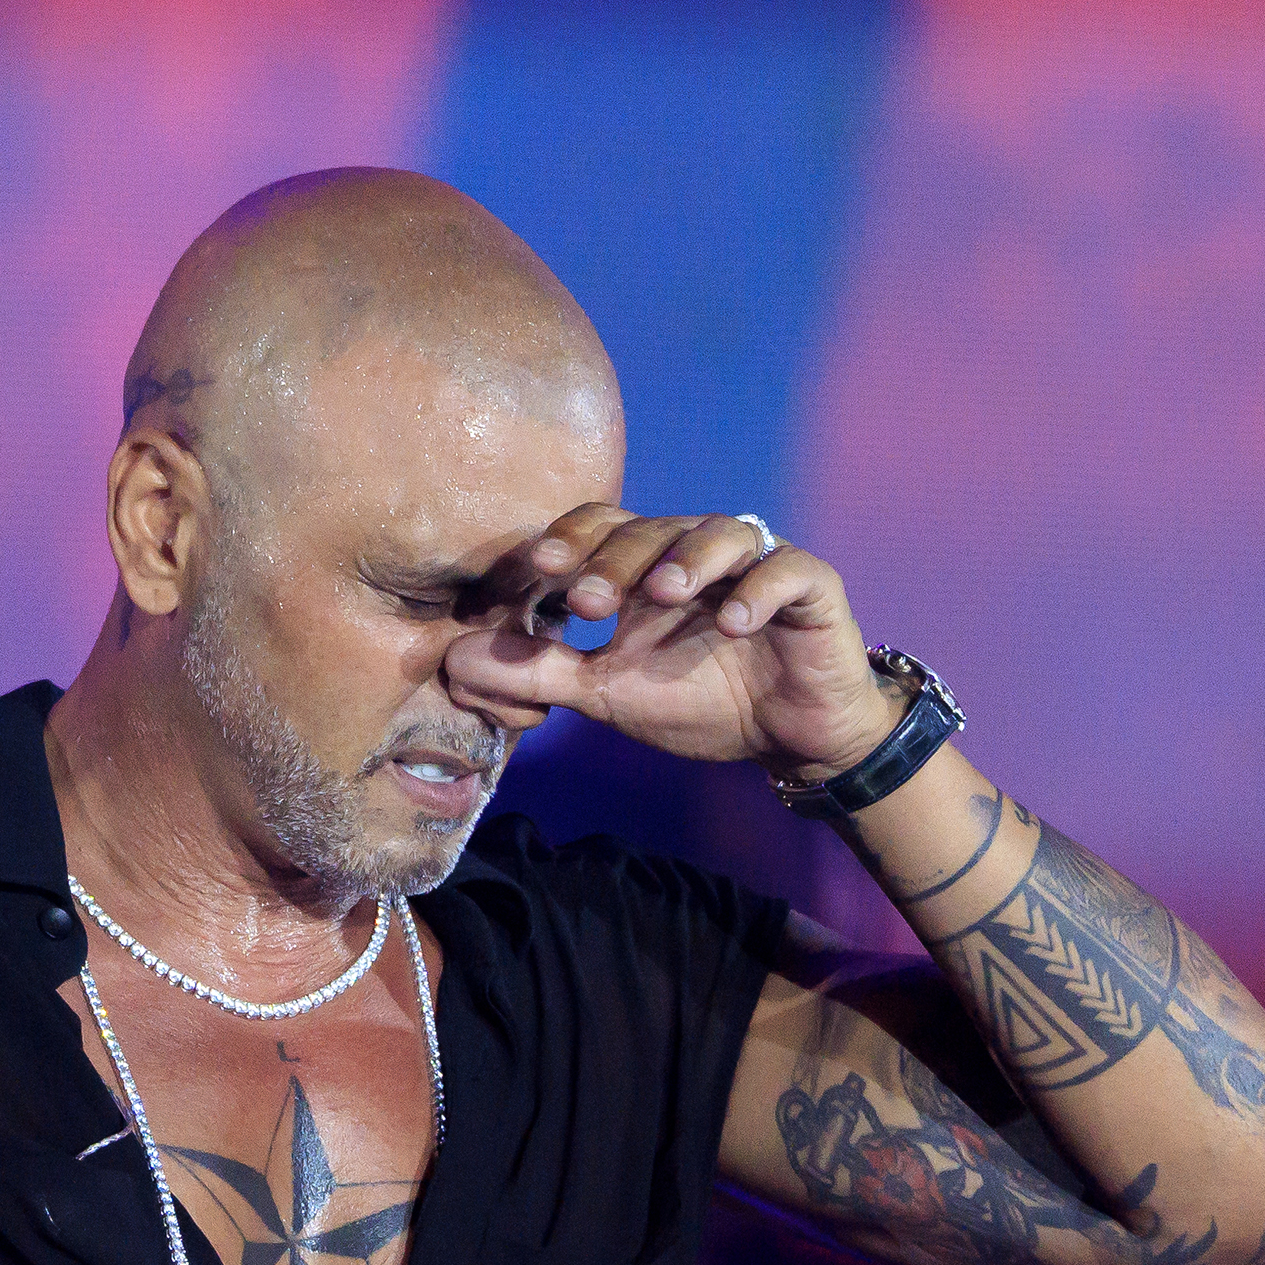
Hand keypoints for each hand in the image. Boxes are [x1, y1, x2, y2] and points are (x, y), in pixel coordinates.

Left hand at [441, 504, 907, 776]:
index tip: (537, 567)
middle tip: (588, 602)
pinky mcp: (810, 588)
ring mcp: (756, 565)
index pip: (602, 527)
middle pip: (652, 529)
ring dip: (689, 559)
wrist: (790, 736)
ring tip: (665, 594)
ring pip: (721, 533)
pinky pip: (789, 570)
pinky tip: (738, 622)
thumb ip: (539, 673)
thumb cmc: (701, 701)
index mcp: (645, 569)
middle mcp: (697, 554)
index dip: (572, 539)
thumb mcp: (609, 693)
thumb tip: (454, 664)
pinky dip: (761, 591)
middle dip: (616, 560)